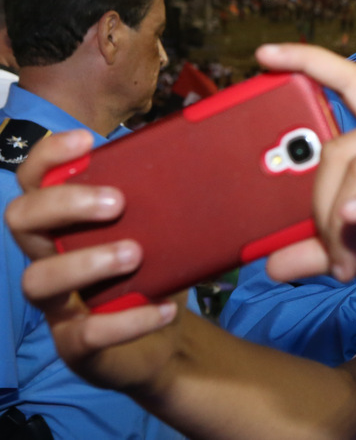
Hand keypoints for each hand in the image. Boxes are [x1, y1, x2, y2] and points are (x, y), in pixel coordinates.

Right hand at [5, 130, 181, 390]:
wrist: (165, 339)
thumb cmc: (154, 272)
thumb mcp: (161, 230)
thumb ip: (165, 200)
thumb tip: (204, 158)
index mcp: (66, 223)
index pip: (35, 181)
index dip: (49, 156)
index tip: (85, 140)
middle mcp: (51, 257)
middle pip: (22, 219)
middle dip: (65, 203)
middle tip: (116, 202)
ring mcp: (59, 303)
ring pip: (38, 279)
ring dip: (86, 262)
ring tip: (135, 254)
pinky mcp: (77, 345)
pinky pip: (87, 333)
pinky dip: (129, 320)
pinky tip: (165, 308)